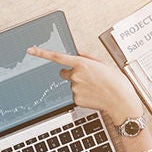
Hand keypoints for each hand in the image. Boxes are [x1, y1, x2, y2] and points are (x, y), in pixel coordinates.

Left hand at [27, 47, 143, 123]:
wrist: (121, 101)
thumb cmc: (115, 81)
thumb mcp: (103, 63)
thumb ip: (86, 57)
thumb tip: (76, 51)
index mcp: (82, 63)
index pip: (57, 57)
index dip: (41, 53)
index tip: (30, 50)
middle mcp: (75, 75)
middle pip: (64, 72)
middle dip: (72, 73)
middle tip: (88, 78)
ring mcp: (75, 88)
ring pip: (72, 84)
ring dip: (80, 85)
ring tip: (95, 87)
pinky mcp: (76, 99)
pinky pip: (76, 95)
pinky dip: (83, 95)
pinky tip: (93, 95)